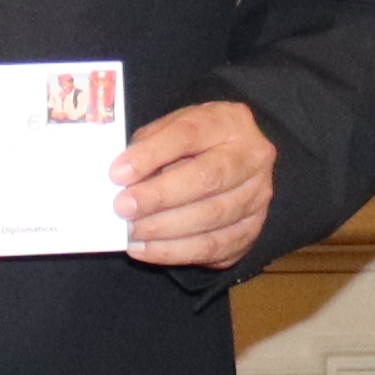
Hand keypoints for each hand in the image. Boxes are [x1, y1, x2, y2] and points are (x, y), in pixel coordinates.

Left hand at [111, 99, 278, 275]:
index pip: (189, 134)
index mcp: (230, 122)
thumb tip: (122, 176)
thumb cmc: (194, 145)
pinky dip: (173, 252)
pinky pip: (212, 248)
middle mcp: (252, 159)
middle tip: (122, 207)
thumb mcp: (172, 128)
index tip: (118, 172)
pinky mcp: (250, 231)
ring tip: (130, 231)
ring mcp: (256, 197)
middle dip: (159, 196)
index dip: (152, 154)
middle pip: (207, 178)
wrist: (232, 165)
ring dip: (163, 228)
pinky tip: (145, 249)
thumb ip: (149, 145)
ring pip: (210, 217)